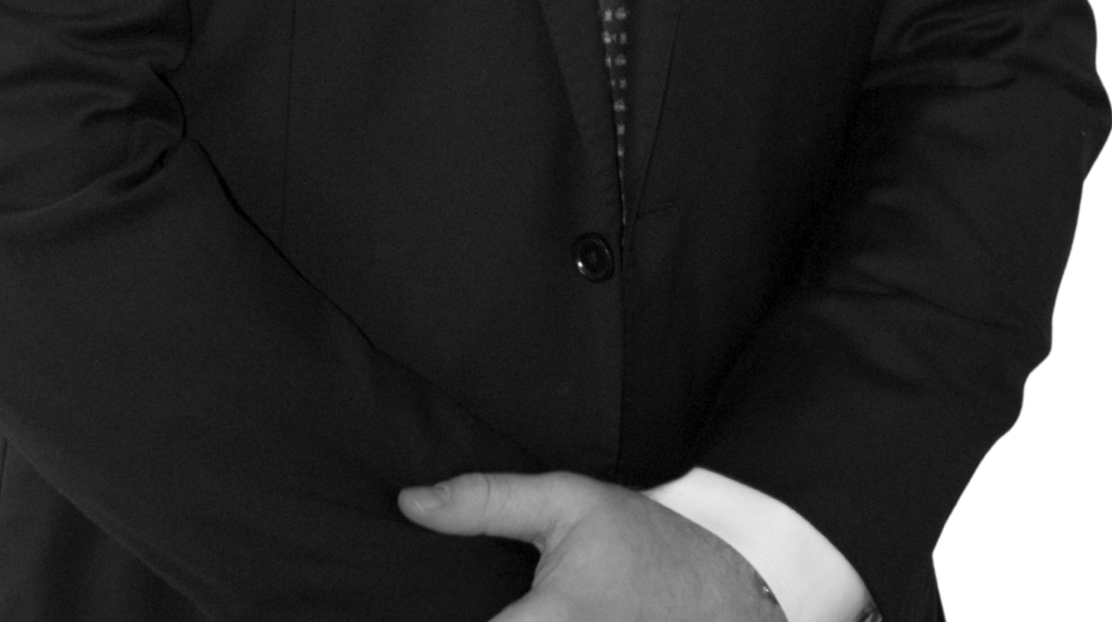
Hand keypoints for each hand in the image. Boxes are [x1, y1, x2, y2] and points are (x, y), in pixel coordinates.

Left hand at [397, 470, 786, 620]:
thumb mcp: (569, 501)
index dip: (427, 617)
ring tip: (473, 605)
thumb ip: (486, 502)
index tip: (384, 605)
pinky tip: (513, 617)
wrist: (727, 590)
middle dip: (459, 616)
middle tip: (417, 603)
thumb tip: (409, 504)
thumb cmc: (644, 542)